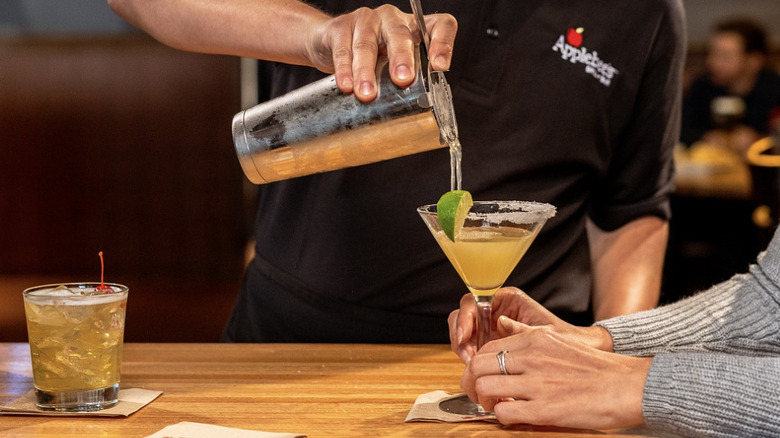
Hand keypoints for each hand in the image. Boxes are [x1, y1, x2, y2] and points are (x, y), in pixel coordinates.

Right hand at [305, 5, 455, 100]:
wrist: (329, 41)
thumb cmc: (372, 57)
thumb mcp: (395, 65)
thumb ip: (409, 80)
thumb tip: (419, 108)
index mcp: (415, 28)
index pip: (440, 26)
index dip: (443, 44)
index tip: (440, 66)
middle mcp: (393, 19)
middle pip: (400, 35)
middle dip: (401, 58)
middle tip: (402, 79)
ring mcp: (367, 20)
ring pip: (367, 44)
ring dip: (367, 71)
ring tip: (367, 94)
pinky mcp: (341, 26)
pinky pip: (343, 48)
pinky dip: (344, 69)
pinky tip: (346, 85)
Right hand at [448, 287, 612, 363]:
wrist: (578, 357)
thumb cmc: (567, 341)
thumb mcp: (547, 335)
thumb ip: (524, 328)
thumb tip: (501, 322)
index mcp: (507, 299)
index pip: (475, 300)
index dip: (465, 318)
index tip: (465, 336)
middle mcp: (495, 310)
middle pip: (463, 316)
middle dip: (461, 336)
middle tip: (468, 356)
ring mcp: (490, 327)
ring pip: (463, 332)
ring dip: (463, 349)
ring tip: (472, 366)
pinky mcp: (490, 344)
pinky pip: (471, 348)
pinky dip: (470, 359)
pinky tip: (478, 372)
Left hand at [460, 325, 651, 429]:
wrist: (628, 386)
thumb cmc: (597, 367)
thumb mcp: (559, 339)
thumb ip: (527, 334)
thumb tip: (502, 323)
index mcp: (535, 339)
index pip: (487, 348)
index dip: (476, 364)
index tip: (480, 375)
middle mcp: (531, 358)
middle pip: (478, 366)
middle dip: (471, 382)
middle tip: (478, 393)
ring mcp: (536, 383)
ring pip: (485, 388)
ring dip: (484, 400)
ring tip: (494, 405)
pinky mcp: (544, 409)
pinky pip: (504, 412)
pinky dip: (501, 416)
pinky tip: (512, 416)